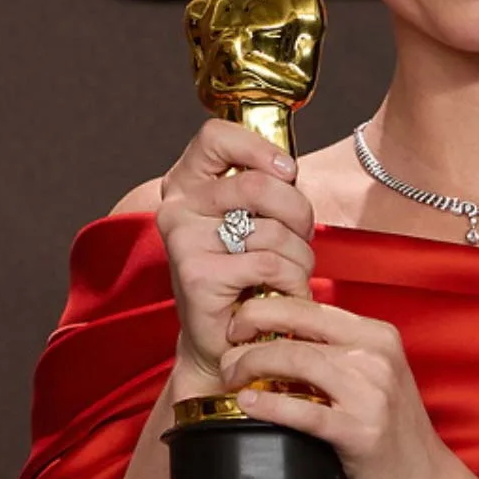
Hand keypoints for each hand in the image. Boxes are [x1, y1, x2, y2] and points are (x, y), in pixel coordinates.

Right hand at [156, 119, 315, 401]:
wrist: (222, 343)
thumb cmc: (246, 278)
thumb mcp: (253, 220)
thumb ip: (264, 188)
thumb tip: (289, 168)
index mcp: (186, 184)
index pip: (215, 136)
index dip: (258, 147)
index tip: (287, 171)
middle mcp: (177, 207)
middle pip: (258, 185)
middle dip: (298, 213)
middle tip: (301, 238)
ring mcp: (183, 240)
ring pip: (271, 229)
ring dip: (299, 256)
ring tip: (289, 275)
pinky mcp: (197, 274)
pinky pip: (269, 264)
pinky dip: (291, 282)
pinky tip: (283, 293)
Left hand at [218, 296, 466, 478]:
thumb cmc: (388, 432)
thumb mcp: (370, 377)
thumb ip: (335, 352)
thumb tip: (275, 334)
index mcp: (377, 336)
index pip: (309, 306)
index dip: (264, 311)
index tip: (237, 327)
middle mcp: (377, 356)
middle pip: (297, 329)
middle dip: (249, 337)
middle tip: (225, 354)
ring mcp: (372, 392)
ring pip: (295, 361)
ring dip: (251, 366)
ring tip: (230, 378)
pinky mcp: (361, 431)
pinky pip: (304, 411)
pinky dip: (269, 406)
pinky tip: (248, 405)